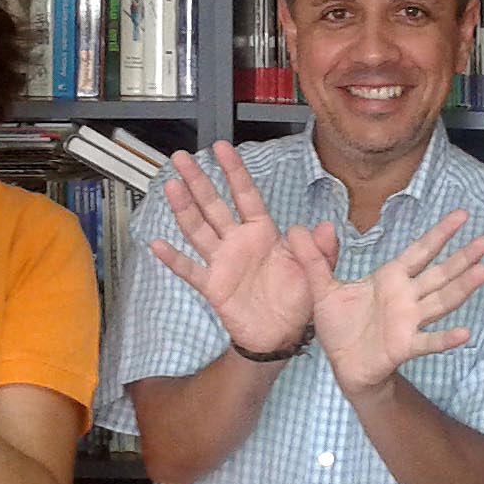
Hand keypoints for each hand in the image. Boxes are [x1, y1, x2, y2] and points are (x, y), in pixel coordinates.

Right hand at [148, 142, 335, 354]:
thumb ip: (322, 249)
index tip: (221, 148)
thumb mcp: (317, 271)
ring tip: (171, 186)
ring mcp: (223, 262)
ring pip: (198, 229)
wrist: (283, 335)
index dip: (234, 171)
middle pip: (214, 205)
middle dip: (198, 181)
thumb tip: (324, 226)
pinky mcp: (213, 286)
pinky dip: (174, 258)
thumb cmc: (298, 300)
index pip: (246, 194)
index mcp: (263, 233)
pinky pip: (190, 270)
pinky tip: (158, 244)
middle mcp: (238, 242)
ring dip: (184, 208)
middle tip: (182, 157)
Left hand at [286, 209, 483, 396]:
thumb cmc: (339, 326)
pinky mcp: (404, 346)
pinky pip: (428, 341)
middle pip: (441, 273)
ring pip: (441, 301)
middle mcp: (406, 297)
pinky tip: (465, 333)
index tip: (462, 215)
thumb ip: (314, 260)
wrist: (342, 365)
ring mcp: (409, 321)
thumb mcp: (322, 289)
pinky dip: (445, 339)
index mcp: (391, 278)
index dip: (441, 233)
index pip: (421, 251)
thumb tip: (299, 228)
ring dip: (462, 288)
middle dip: (464, 257)